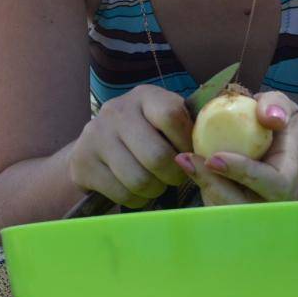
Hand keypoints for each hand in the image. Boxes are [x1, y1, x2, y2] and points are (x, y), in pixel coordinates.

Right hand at [68, 84, 192, 208]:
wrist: (92, 149)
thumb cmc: (143, 136)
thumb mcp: (163, 122)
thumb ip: (188, 127)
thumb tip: (215, 150)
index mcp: (144, 96)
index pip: (172, 116)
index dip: (186, 142)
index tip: (189, 154)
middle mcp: (117, 111)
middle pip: (157, 156)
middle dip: (173, 175)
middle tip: (174, 177)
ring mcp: (96, 136)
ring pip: (140, 180)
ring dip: (155, 190)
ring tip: (156, 184)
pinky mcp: (83, 163)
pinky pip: (122, 193)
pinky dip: (136, 200)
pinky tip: (136, 191)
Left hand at [176, 91, 297, 205]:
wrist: (288, 157)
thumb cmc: (285, 131)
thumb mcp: (287, 111)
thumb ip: (277, 105)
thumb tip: (268, 117)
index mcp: (289, 179)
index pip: (272, 184)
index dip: (244, 172)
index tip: (214, 158)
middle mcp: (272, 202)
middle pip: (242, 205)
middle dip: (212, 184)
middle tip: (186, 160)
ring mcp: (254, 210)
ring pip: (224, 209)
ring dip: (203, 185)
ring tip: (184, 160)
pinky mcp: (237, 210)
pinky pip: (217, 203)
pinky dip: (203, 185)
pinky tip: (189, 165)